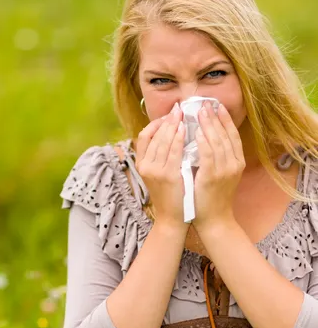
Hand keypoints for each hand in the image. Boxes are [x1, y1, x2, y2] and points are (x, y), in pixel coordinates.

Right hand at [135, 103, 185, 228]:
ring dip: (173, 125)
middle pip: (153, 135)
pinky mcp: (167, 176)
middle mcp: (144, 166)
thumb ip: (162, 157)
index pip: (143, 137)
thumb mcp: (160, 174)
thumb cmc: (171, 195)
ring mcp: (154, 171)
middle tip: (179, 108)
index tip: (169, 116)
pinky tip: (186, 130)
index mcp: (142, 164)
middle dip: (166, 120)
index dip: (155, 124)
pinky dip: (179, 139)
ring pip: (162, 141)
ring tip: (183, 114)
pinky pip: (173, 152)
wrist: (172, 219)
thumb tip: (172, 135)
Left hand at [192, 101, 244, 230]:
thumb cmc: (211, 198)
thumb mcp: (218, 174)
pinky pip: (208, 154)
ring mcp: (225, 170)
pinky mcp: (212, 177)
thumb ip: (214, 158)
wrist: (214, 220)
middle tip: (205, 104)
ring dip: (208, 125)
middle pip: (225, 135)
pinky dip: (203, 141)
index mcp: (236, 162)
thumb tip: (203, 138)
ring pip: (217, 142)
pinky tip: (196, 132)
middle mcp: (234, 164)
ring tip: (199, 112)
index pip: (232, 135)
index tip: (217, 106)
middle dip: (214, 118)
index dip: (225, 120)